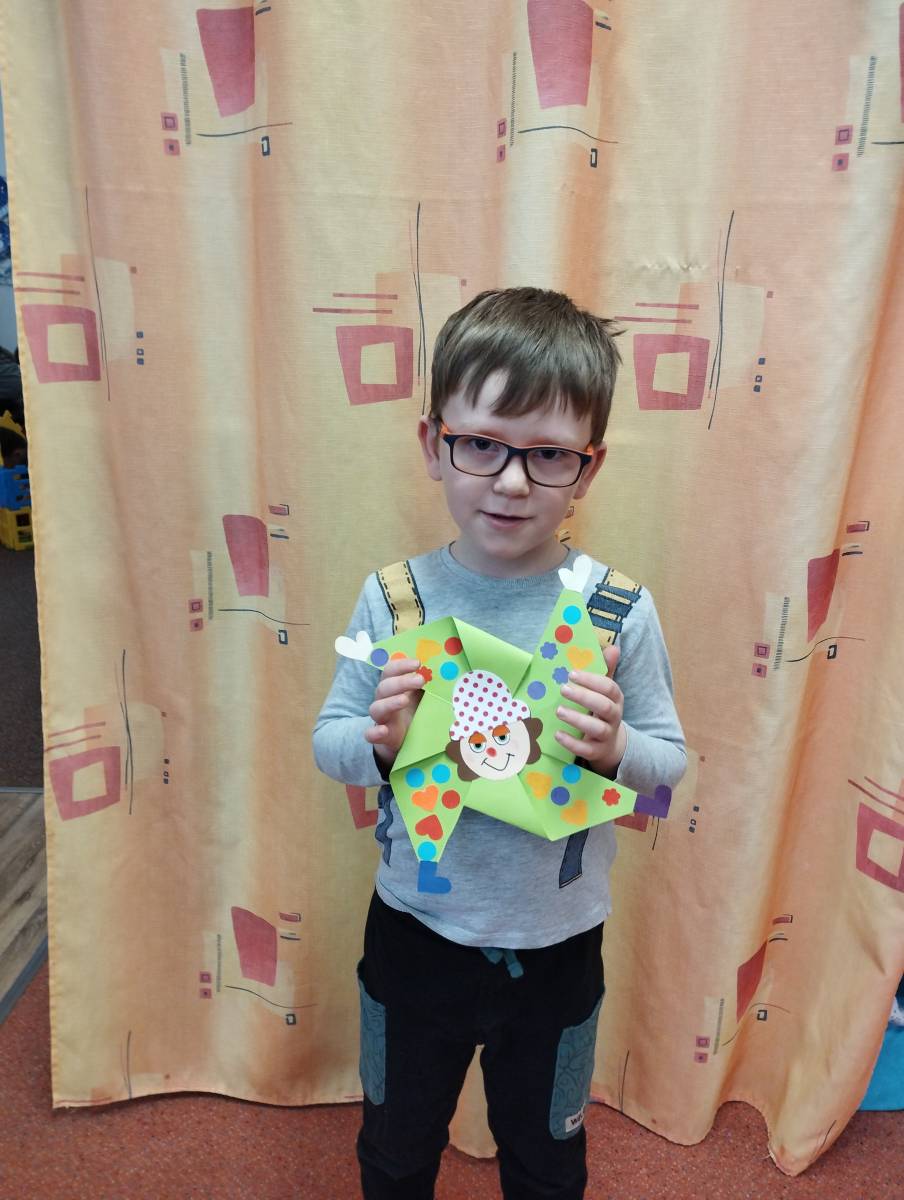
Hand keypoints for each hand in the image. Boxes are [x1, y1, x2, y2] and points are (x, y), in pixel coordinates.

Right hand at [364, 657, 424, 771]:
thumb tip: (446, 672)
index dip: (401, 665)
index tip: (418, 663)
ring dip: (390, 703)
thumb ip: (428, 686)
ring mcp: (381, 719)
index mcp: (393, 688)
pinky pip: (370, 734)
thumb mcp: (421, 697)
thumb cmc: (414, 712)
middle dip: (401, 682)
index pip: (390, 671)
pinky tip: (383, 731)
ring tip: (404, 700)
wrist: (405, 740)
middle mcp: (384, 700)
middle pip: (384, 687)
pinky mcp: (381, 737)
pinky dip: (374, 732)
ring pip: (376, 708)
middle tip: (420, 680)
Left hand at [554, 645, 626, 777]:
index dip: (592, 680)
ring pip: (597, 728)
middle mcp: (614, 717)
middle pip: (605, 706)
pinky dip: (572, 743)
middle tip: (563, 689)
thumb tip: (613, 647)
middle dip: (584, 697)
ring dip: (577, 719)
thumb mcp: (605, 691)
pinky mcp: (597, 752)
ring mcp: (606, 735)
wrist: (610, 746)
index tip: (572, 674)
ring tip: (559, 711)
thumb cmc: (602, 712)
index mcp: (615, 699)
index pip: (610, 688)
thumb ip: (606, 671)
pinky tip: (558, 734)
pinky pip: (587, 749)